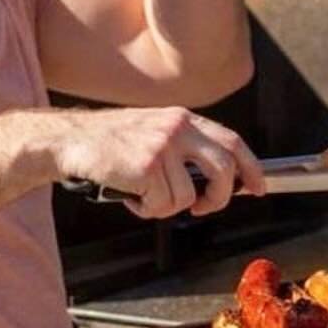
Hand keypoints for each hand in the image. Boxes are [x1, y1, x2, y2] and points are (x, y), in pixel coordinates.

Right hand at [48, 106, 264, 218]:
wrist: (69, 140)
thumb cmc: (110, 143)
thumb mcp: (155, 131)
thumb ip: (185, 148)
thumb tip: (220, 179)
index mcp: (183, 119)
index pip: (232, 141)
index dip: (251, 167)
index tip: (258, 187)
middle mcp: (177, 128)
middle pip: (223, 170)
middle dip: (220, 197)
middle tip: (203, 208)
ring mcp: (163, 146)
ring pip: (188, 196)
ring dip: (167, 206)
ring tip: (144, 194)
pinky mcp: (146, 166)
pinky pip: (163, 205)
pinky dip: (146, 209)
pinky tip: (130, 194)